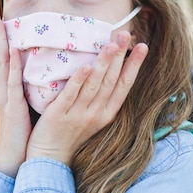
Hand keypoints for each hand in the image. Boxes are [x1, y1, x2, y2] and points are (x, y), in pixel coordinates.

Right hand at [0, 3, 31, 176]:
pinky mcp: (12, 106)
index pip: (5, 52)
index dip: (1, 32)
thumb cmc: (29, 130)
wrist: (20, 156)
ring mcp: (7, 95)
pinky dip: (12, 66)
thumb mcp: (32, 101)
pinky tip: (12, 51)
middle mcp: (5, 86)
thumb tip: (51, 67)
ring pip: (1, 62)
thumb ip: (36, 84)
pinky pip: (12, 83)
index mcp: (11, 84)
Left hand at [26, 32, 148, 165]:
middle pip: (112, 81)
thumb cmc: (71, 133)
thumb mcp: (93, 117)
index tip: (143, 46)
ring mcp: (79, 115)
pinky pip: (71, 95)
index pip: (125, 85)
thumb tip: (108, 68)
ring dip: (104, 63)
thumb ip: (100, 96)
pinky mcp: (60, 116)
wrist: (50, 158)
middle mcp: (97, 114)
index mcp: (107, 113)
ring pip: (94, 85)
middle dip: (120, 56)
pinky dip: (79, 80)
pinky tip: (86, 66)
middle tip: (126, 34)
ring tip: (111, 44)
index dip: (134, 65)